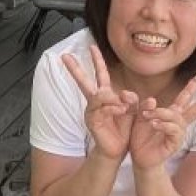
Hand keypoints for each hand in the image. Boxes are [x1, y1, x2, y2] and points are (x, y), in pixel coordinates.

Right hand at [62, 46, 134, 161]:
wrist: (116, 149)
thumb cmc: (122, 129)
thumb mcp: (131, 110)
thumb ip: (130, 100)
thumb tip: (127, 95)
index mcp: (104, 96)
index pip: (100, 74)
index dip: (97, 60)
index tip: (92, 46)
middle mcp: (95, 102)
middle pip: (83, 81)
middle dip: (75, 69)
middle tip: (65, 56)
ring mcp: (92, 111)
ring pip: (98, 95)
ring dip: (112, 98)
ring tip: (124, 106)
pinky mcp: (93, 121)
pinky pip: (103, 109)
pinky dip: (114, 108)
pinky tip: (122, 111)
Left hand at [128, 70, 195, 171]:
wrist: (139, 157)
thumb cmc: (141, 136)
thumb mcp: (140, 116)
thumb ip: (145, 106)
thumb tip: (153, 100)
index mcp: (173, 113)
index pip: (185, 96)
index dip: (194, 84)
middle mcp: (179, 122)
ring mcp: (179, 133)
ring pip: (177, 117)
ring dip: (163, 113)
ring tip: (148, 115)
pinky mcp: (175, 144)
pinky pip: (173, 130)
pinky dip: (163, 125)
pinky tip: (154, 124)